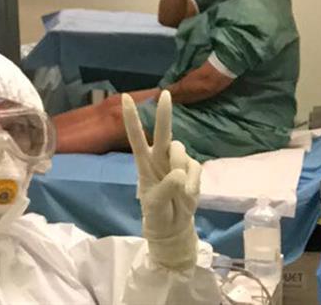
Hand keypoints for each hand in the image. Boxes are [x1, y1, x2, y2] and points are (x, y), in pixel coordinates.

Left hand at [122, 90, 201, 270]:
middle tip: (164, 94)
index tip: (125, 98)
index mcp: (144, 163)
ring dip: (180, 169)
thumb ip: (166, 188)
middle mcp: (160, 158)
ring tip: (179, 193)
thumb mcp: (155, 204)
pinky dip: (193, 183)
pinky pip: (195, 168)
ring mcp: (177, 163)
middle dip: (164, 114)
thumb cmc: (157, 213)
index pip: (137, 138)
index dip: (132, 119)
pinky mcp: (192, 170)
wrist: (174, 226)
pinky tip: (188, 195)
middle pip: (164, 133)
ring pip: (181, 152)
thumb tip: (179, 173)